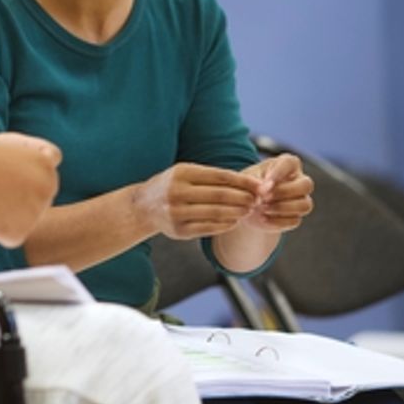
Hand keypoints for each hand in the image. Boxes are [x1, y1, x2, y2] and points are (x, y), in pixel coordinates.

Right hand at [0, 132, 60, 246]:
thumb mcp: (4, 143)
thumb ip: (28, 151)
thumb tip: (46, 159)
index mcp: (44, 161)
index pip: (50, 162)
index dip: (31, 167)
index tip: (13, 171)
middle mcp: (47, 185)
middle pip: (41, 192)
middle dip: (22, 194)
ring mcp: (36, 211)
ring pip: (25, 216)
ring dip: (7, 213)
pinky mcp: (20, 233)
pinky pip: (10, 235)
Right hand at [133, 162, 261, 238]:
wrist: (143, 206)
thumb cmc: (173, 185)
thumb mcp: (187, 173)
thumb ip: (214, 177)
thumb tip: (250, 183)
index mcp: (181, 173)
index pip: (220, 176)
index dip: (243, 181)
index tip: (260, 186)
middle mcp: (177, 192)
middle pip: (220, 195)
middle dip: (244, 198)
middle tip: (259, 200)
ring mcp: (177, 212)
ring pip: (216, 213)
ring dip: (238, 212)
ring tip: (249, 210)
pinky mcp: (179, 230)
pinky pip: (209, 228)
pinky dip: (226, 224)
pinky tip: (234, 221)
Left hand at [240, 153, 313, 232]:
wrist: (246, 206)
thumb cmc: (249, 185)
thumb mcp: (248, 178)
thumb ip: (256, 180)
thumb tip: (265, 189)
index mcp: (288, 164)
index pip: (291, 162)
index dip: (279, 172)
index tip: (265, 181)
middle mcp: (300, 180)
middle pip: (307, 185)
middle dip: (284, 192)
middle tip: (263, 197)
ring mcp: (301, 199)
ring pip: (305, 205)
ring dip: (282, 208)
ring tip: (262, 208)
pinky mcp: (297, 216)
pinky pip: (295, 220)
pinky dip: (278, 221)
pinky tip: (263, 218)